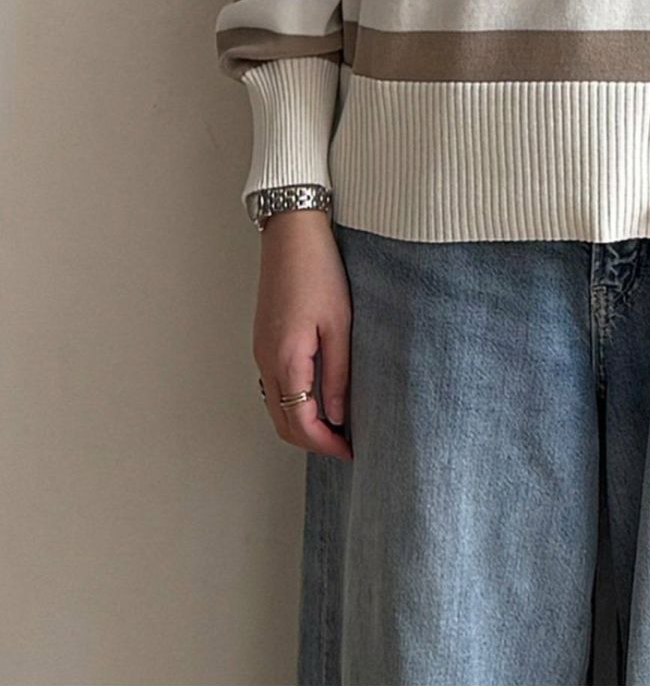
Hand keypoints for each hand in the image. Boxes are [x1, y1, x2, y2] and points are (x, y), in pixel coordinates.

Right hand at [253, 210, 352, 459]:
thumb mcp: (340, 324)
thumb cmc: (319, 271)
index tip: (351, 452)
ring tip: (337, 425)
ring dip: (301, 423)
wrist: (291, 234)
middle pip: (282, 422)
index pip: (300, 423)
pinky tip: (318, 396)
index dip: (325, 444)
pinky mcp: (264, 339)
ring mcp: (261, 350)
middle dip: (312, 441)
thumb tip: (340, 416)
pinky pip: (274, 385)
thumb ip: (338, 374)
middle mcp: (266, 360)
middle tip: (346, 445)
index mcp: (285, 359)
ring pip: (275, 406)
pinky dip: (293, 403)